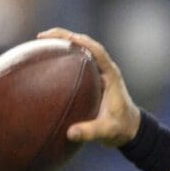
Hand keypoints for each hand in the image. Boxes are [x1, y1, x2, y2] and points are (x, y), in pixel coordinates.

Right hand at [36, 28, 140, 146]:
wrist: (130, 128)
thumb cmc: (121, 128)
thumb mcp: (108, 131)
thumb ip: (91, 132)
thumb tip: (70, 133)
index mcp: (111, 76)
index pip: (97, 51)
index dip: (82, 42)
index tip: (64, 38)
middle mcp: (105, 70)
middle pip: (86, 44)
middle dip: (65, 36)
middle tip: (41, 36)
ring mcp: (99, 72)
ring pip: (80, 50)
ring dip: (62, 43)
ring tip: (39, 42)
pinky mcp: (93, 78)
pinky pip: (76, 62)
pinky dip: (61, 57)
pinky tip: (44, 61)